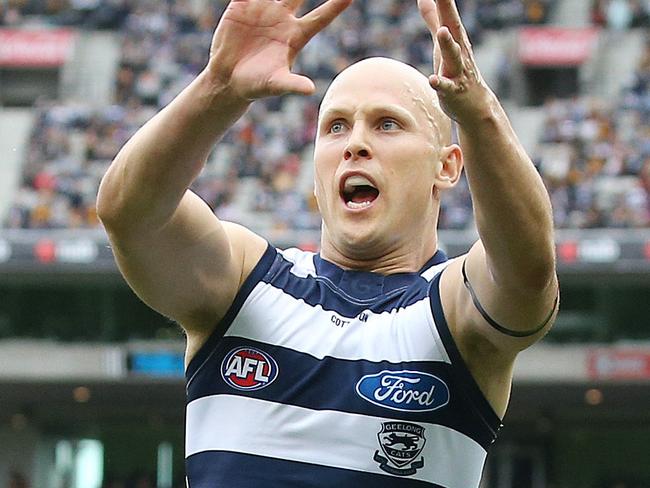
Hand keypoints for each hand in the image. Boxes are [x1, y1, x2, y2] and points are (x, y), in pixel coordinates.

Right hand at [207, 0, 351, 100]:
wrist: (228, 80)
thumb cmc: (256, 86)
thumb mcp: (275, 85)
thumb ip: (292, 84)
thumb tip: (310, 90)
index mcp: (296, 36)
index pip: (321, 17)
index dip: (336, 5)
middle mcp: (283, 19)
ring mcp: (264, 10)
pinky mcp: (242, 6)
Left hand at [417, 0, 493, 122]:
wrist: (475, 104)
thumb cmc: (456, 68)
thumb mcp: (443, 42)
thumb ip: (433, 19)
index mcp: (455, 37)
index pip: (448, 13)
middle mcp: (459, 50)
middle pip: (453, 28)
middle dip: (448, 11)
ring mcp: (457, 71)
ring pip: (453, 56)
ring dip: (448, 44)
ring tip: (442, 32)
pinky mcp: (453, 91)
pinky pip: (446, 87)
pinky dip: (440, 83)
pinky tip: (432, 80)